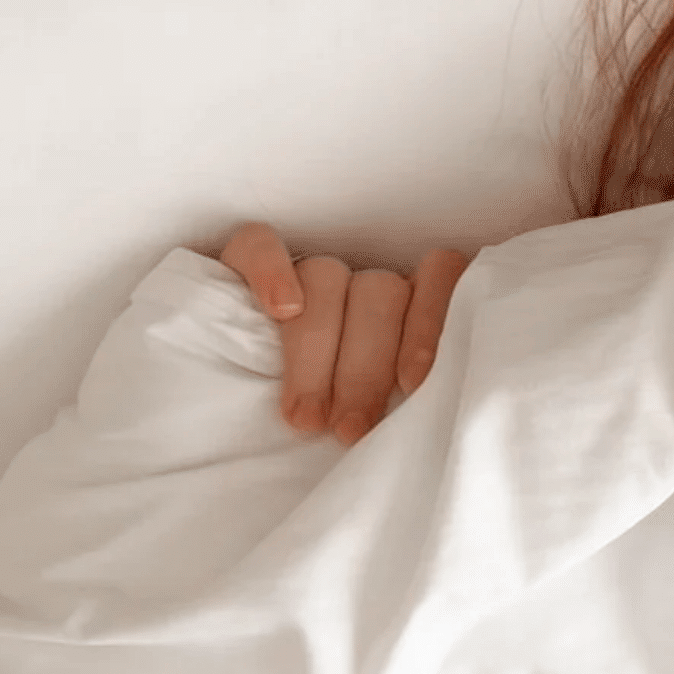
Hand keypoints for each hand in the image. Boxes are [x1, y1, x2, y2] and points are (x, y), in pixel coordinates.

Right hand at [218, 222, 470, 445]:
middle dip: (365, 369)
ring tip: (307, 416)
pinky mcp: (246, 255)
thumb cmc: (344, 413)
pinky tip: (279, 310)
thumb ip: (411, 394)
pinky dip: (272, 273)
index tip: (412, 384)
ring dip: (317, 346)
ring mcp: (307, 264)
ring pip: (326, 276)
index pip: (438, 277)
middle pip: (379, 294)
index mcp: (412, 303)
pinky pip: (262, 244)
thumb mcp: (386, 405)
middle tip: (349, 429)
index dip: (430, 325)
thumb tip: (426, 418)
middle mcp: (364, 278)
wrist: (235, 395)